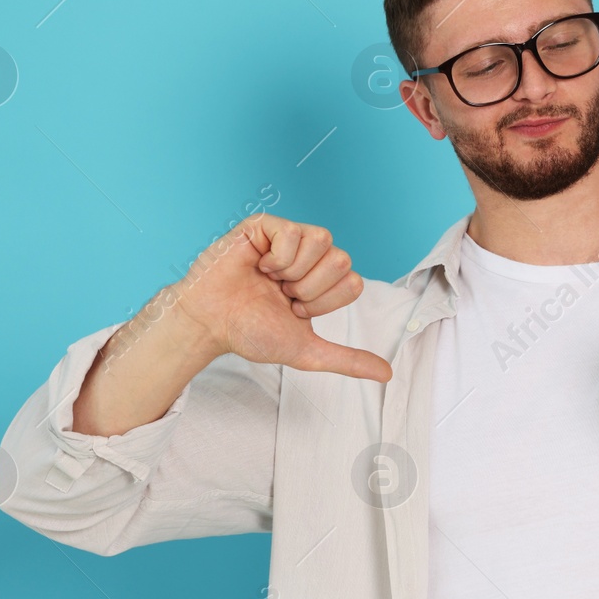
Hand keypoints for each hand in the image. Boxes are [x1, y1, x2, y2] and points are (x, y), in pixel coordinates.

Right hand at [173, 212, 391, 381]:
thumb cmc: (251, 332)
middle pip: (343, 259)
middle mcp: (311, 256)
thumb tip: (387, 374)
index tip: (296, 310)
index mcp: (324, 280)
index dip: (324, 303)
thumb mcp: (306, 350)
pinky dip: (276, 257)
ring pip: (324, 240)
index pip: (354, 282)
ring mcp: (289, 237)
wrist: (212, 324)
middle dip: (310, 288)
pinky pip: (293, 231)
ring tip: (271, 279)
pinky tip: (258, 265)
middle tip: (282, 295)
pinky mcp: (266, 224)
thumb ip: (347, 359)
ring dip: (295, 271)